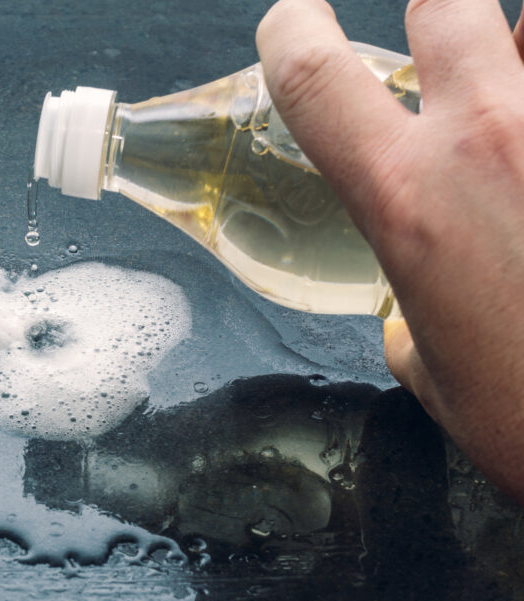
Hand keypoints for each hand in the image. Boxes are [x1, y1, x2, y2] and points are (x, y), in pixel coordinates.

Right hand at [256, 0, 523, 501]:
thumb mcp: (433, 374)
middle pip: (444, 2)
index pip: (313, 73)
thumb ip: (414, 312)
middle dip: (432, 21)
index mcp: (405, 197)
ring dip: (516, 62)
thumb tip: (423, 305)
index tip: (291, 26)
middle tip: (439, 63)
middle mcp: (488, 138)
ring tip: (514, 129)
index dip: (288, 32)